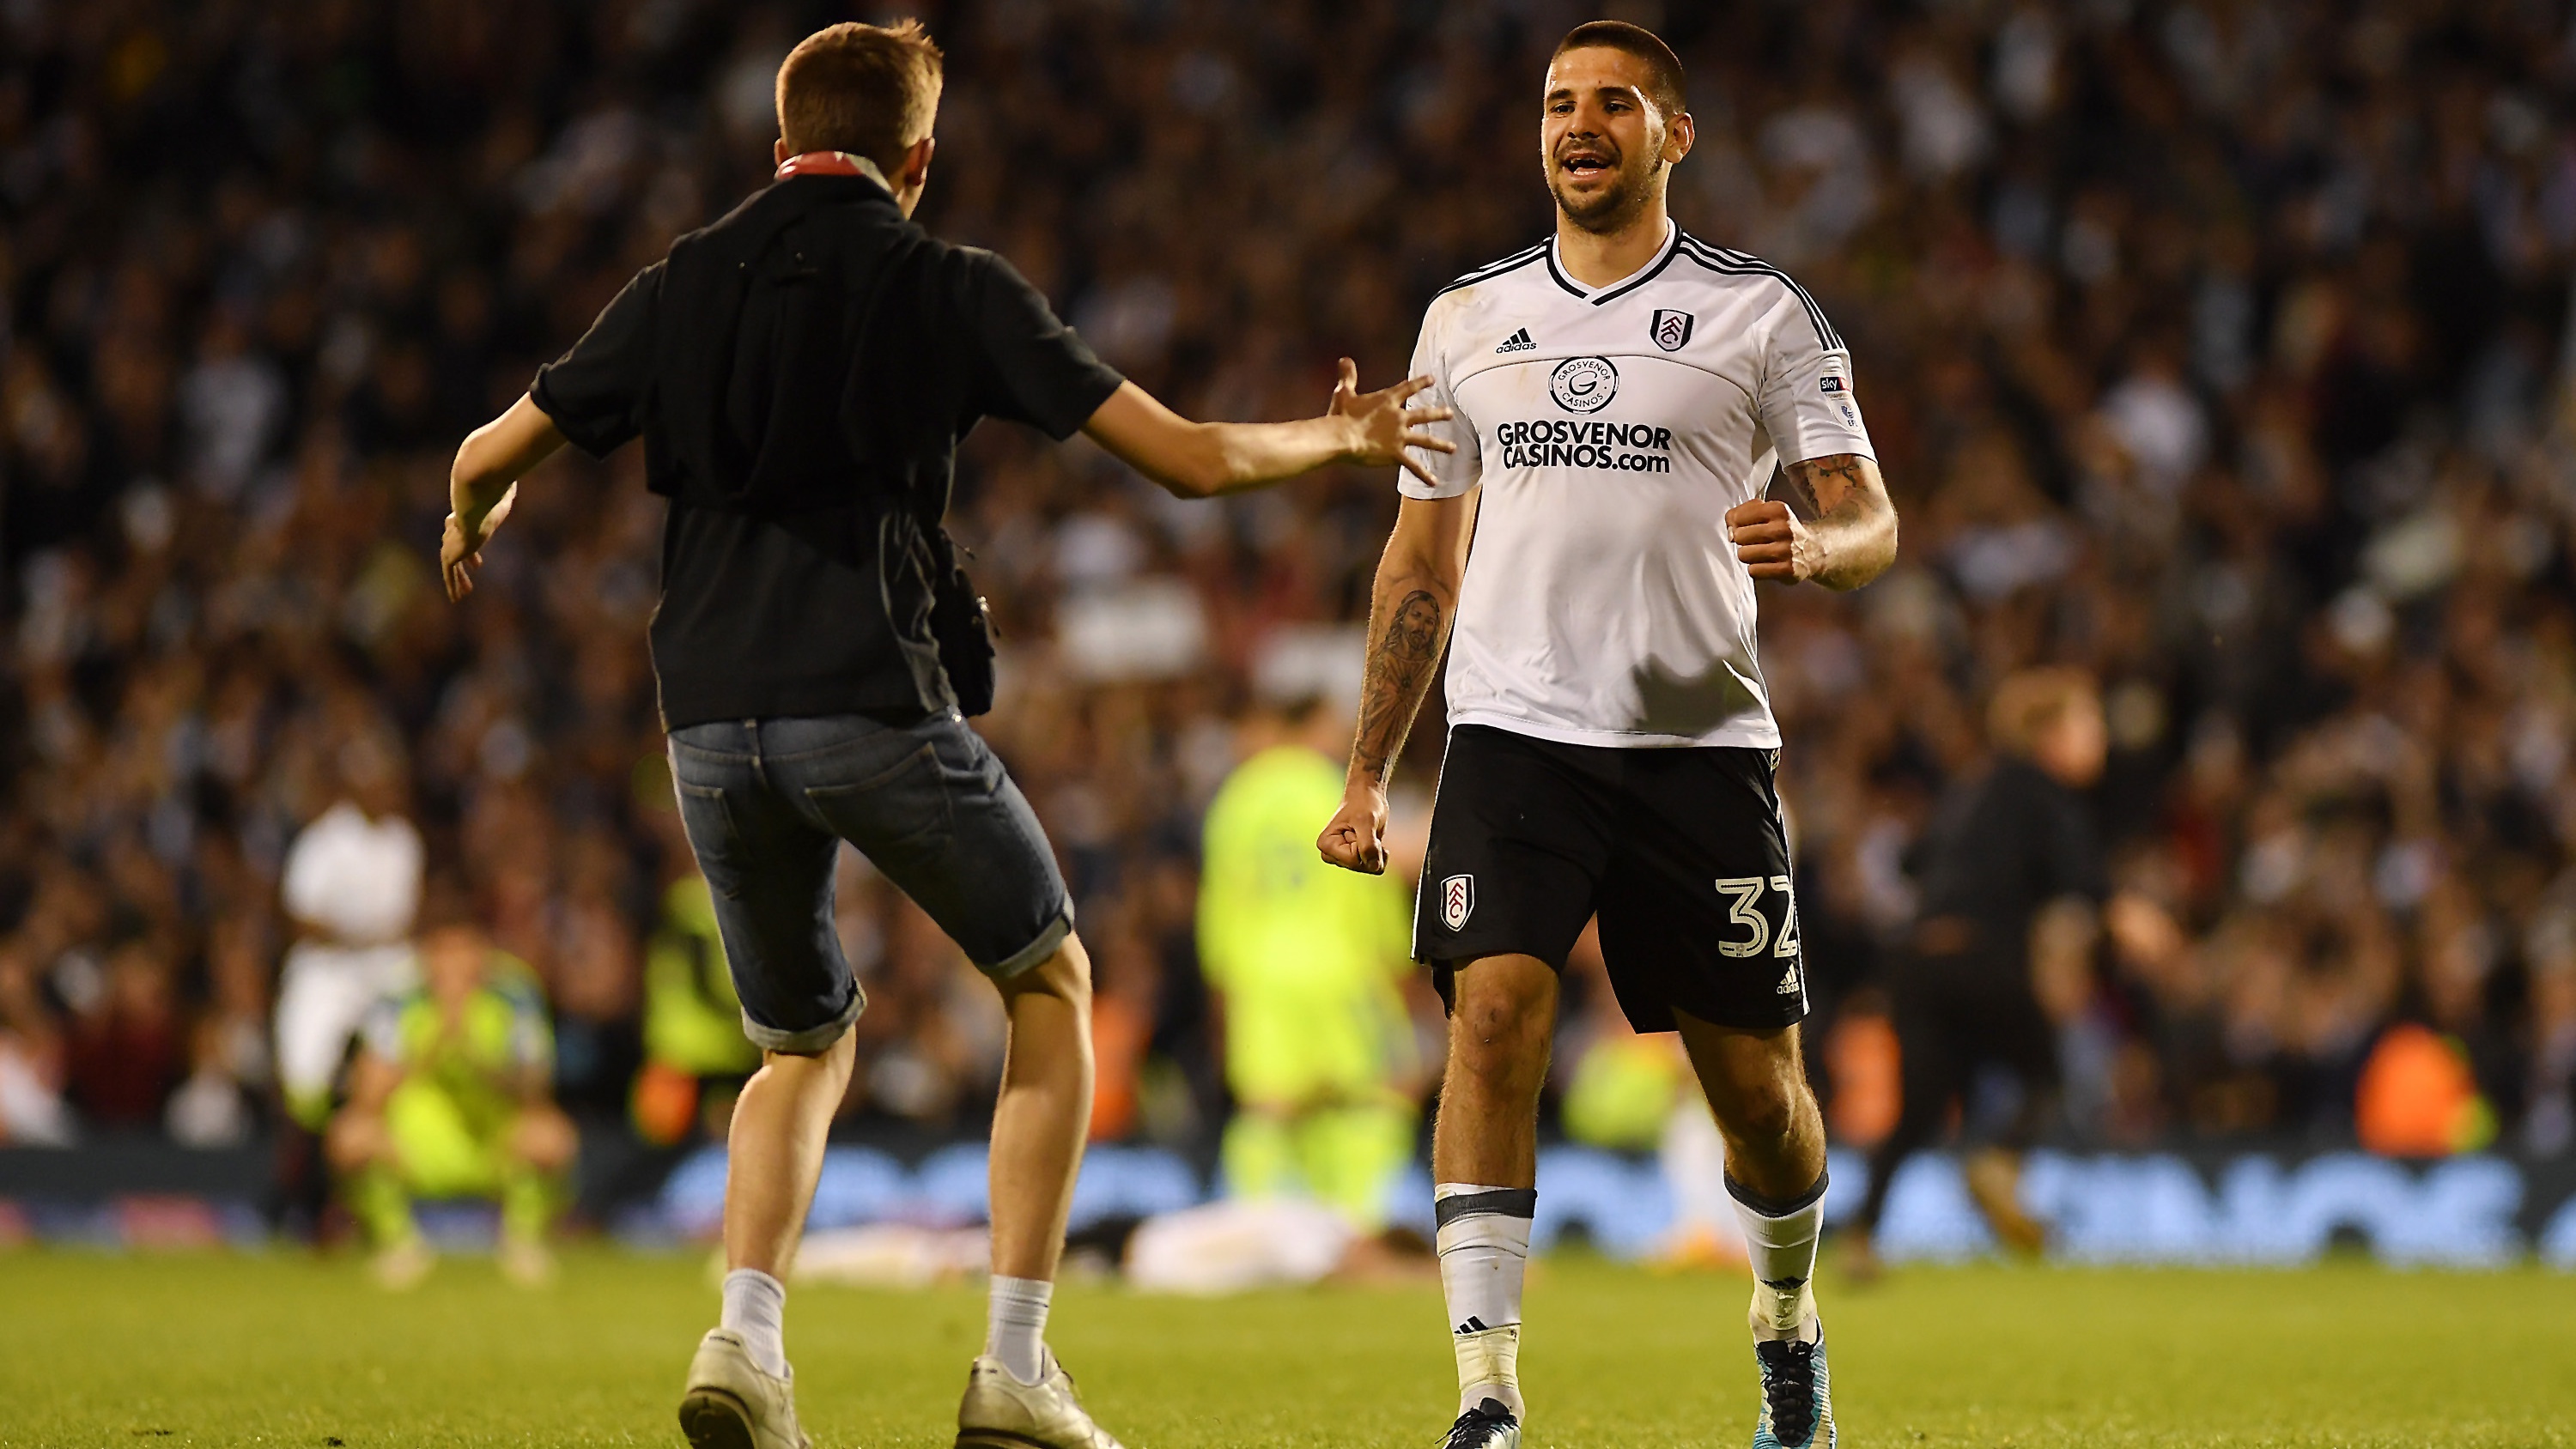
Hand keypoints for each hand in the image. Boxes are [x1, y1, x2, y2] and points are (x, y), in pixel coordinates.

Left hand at [440, 484, 515, 601]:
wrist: (474, 499)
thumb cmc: (491, 495)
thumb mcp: (502, 495)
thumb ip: (506, 492)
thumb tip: (514, 484)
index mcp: (465, 513)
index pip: (459, 527)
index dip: (469, 540)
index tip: (477, 556)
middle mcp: (455, 528)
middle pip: (454, 545)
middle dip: (464, 558)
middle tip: (476, 567)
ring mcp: (451, 541)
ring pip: (452, 563)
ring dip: (458, 578)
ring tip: (465, 593)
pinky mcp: (450, 553)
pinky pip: (450, 573)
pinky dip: (453, 585)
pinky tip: (457, 598)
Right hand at [1317, 781, 1389, 874]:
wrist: (1367, 795)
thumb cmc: (1363, 803)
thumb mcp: (1366, 821)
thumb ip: (1368, 845)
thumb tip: (1374, 867)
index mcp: (1326, 845)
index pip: (1353, 860)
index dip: (1365, 844)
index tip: (1359, 827)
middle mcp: (1331, 854)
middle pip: (1360, 866)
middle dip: (1371, 849)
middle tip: (1365, 829)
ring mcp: (1343, 858)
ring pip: (1368, 868)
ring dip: (1376, 851)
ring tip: (1369, 833)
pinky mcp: (1353, 858)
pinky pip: (1373, 867)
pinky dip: (1380, 855)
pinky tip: (1376, 841)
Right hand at [1328, 357, 1455, 489]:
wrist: (1343, 437)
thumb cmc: (1341, 416)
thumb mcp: (1344, 393)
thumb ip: (1348, 376)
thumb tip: (1345, 359)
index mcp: (1387, 401)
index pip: (1408, 388)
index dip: (1420, 383)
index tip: (1432, 379)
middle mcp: (1398, 417)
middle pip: (1424, 414)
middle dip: (1438, 414)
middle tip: (1450, 414)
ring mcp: (1400, 436)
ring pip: (1425, 440)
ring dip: (1440, 445)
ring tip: (1453, 448)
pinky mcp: (1396, 454)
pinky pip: (1413, 466)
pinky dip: (1424, 475)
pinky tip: (1435, 482)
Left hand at [1725, 498, 1821, 583]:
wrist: (1813, 551)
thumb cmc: (1782, 530)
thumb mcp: (1768, 511)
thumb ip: (1742, 513)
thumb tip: (1730, 531)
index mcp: (1778, 510)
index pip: (1738, 516)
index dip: (1736, 523)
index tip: (1745, 526)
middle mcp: (1783, 528)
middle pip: (1739, 536)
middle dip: (1743, 540)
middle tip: (1756, 541)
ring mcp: (1786, 550)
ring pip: (1743, 554)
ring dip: (1748, 555)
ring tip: (1761, 552)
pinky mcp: (1787, 570)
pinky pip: (1753, 570)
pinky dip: (1756, 569)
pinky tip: (1767, 564)